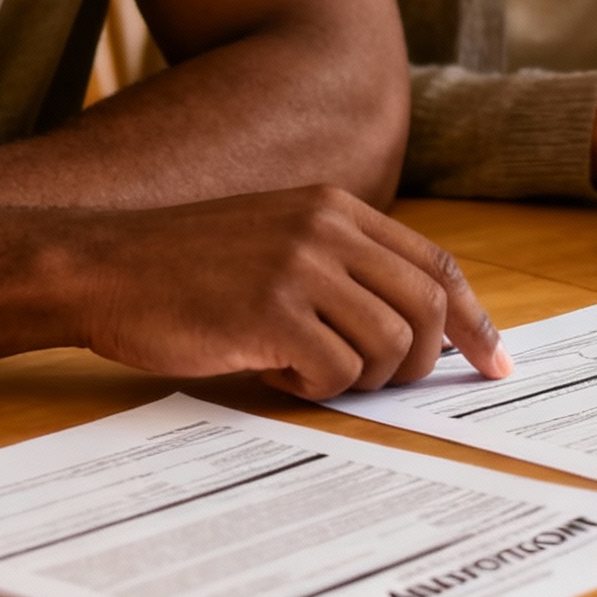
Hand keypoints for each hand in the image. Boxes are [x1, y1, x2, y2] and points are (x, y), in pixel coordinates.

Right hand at [82, 184, 511, 398]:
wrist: (100, 267)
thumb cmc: (183, 267)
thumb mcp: (274, 238)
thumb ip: (339, 265)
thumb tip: (412, 327)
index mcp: (336, 207)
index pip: (436, 264)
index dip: (474, 318)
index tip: (495, 361)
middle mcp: (327, 229)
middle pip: (427, 309)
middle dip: (421, 362)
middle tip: (383, 385)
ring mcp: (299, 268)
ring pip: (389, 347)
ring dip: (360, 378)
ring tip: (307, 369)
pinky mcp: (270, 312)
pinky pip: (335, 372)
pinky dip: (313, 389)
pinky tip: (271, 372)